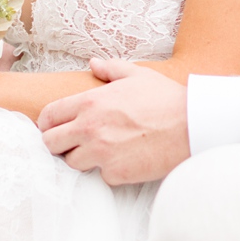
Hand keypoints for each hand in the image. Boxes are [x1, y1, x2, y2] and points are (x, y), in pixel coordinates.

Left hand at [37, 57, 190, 185]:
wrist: (192, 124)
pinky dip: (110, 171)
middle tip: (73, 143)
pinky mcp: (116, 173)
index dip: (48, 124)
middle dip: (59, 144)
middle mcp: (89, 128)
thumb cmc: (166, 98)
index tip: (55, 128)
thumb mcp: (137, 75)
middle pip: (50, 144)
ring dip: (83, 159)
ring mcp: (101, 153)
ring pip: (72, 163)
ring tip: (103, 151)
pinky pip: (101, 177)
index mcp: (89, 102)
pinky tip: (126, 160)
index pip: (48, 116)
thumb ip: (110, 69)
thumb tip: (93, 63)